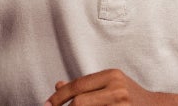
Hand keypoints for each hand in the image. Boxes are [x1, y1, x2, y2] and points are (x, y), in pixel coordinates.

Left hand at [44, 69, 177, 105]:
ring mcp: (121, 104)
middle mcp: (117, 88)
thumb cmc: (130, 97)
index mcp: (111, 75)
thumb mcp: (109, 85)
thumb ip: (85, 86)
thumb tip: (58, 86)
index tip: (47, 105)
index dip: (58, 98)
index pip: (77, 86)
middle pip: (79, 102)